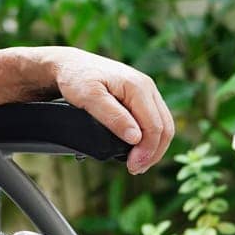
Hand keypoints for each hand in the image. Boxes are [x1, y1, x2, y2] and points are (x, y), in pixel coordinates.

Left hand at [47, 46, 174, 174]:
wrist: (69, 65)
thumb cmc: (76, 78)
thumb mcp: (89, 97)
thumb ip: (113, 116)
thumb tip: (135, 138)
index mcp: (138, 87)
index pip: (155, 126)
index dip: (147, 151)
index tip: (133, 167)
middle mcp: (147, 87)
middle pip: (165, 127)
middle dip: (153, 152)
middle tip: (135, 169)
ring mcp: (146, 91)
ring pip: (163, 124)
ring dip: (154, 147)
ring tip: (138, 163)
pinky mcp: (140, 96)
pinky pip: (154, 119)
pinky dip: (150, 137)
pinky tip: (138, 148)